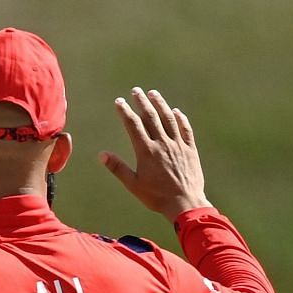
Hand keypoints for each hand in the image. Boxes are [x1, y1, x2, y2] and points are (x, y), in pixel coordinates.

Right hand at [99, 86, 208, 222]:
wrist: (185, 202)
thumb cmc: (156, 197)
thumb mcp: (133, 185)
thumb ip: (118, 168)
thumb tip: (102, 154)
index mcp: (146, 151)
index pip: (134, 125)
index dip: (125, 112)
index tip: (119, 102)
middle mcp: (162, 143)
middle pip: (151, 117)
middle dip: (142, 102)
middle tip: (136, 91)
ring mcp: (178, 144)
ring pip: (169, 119)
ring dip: (160, 104)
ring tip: (154, 94)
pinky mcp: (190, 149)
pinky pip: (185, 129)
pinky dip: (180, 118)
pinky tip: (176, 112)